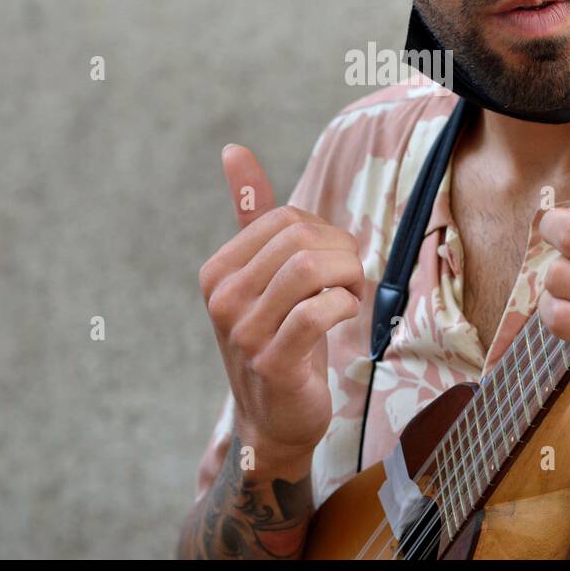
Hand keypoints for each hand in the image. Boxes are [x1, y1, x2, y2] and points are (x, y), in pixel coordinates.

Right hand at [197, 144, 363, 473]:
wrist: (275, 420)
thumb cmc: (278, 339)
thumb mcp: (263, 275)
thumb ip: (252, 216)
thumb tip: (233, 150)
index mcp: (217, 272)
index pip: (284, 219)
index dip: (324, 232)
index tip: (334, 260)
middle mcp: (222, 299)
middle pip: (299, 240)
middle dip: (342, 252)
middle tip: (352, 278)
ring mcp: (243, 333)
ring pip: (309, 270)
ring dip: (347, 277)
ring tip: (351, 294)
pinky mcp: (273, 363)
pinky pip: (319, 312)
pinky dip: (345, 307)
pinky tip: (344, 317)